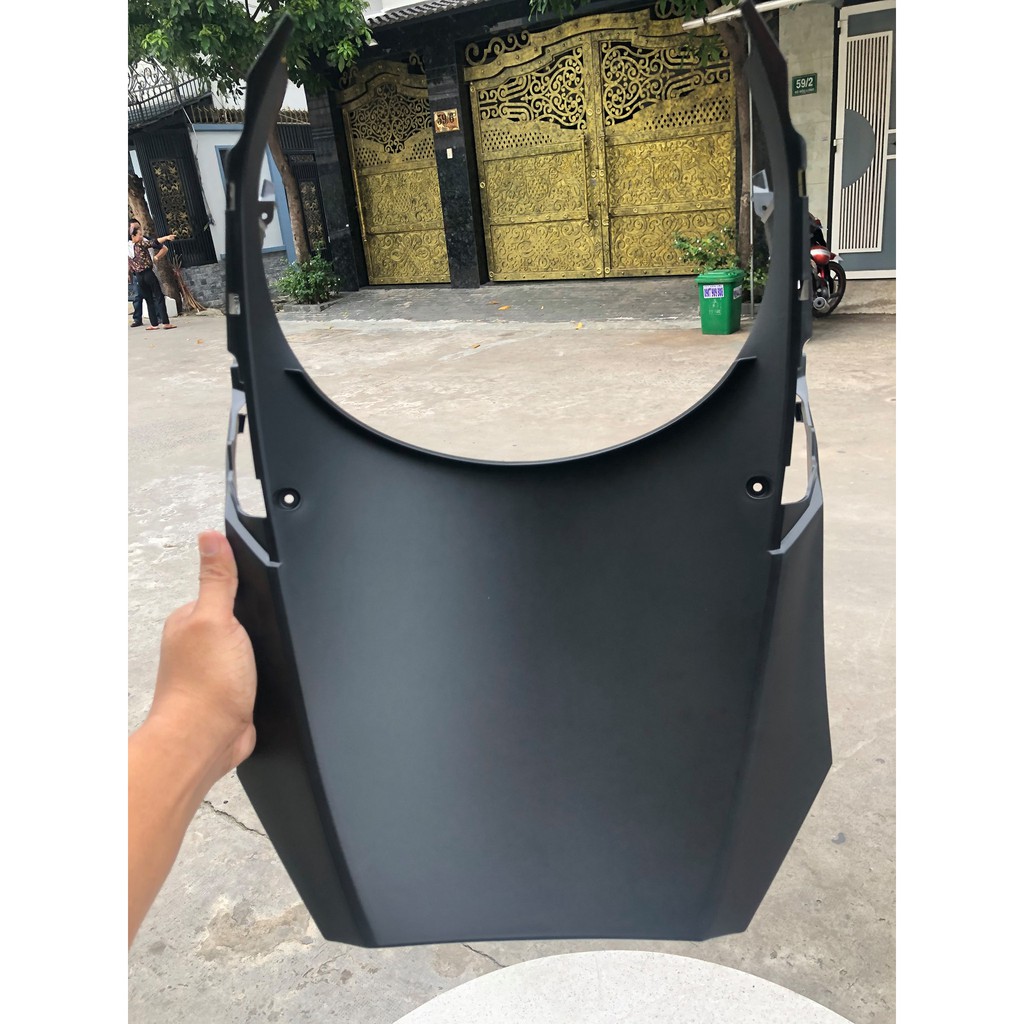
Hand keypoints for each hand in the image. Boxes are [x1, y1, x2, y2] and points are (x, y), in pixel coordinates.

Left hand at [146, 531, 256, 786]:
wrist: (206, 742)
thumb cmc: (204, 686)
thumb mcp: (216, 619)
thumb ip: (217, 579)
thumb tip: (210, 536)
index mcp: (190, 619)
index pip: (222, 588)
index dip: (245, 588)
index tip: (263, 592)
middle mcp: (198, 643)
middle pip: (238, 618)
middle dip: (257, 621)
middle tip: (269, 627)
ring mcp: (215, 670)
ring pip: (248, 647)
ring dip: (261, 649)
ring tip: (270, 651)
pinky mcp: (232, 693)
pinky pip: (253, 672)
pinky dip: (264, 672)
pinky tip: (270, 674)